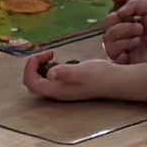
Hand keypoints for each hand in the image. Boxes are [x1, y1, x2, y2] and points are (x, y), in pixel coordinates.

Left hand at [25, 27, 146, 103]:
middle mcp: (57, 92)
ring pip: (41, 80)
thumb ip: (66, 72)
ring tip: (52, 55)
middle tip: (47, 54)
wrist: (116, 80)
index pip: (31, 82)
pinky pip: (51, 77)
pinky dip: (50, 67)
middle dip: (34, 66)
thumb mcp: (82, 71)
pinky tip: (61, 60)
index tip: (44, 55)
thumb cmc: (100, 76)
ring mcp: (62, 89)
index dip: (30, 68)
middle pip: (33, 82)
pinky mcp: (69, 84)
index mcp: (56, 90)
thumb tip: (50, 74)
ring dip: (41, 67)